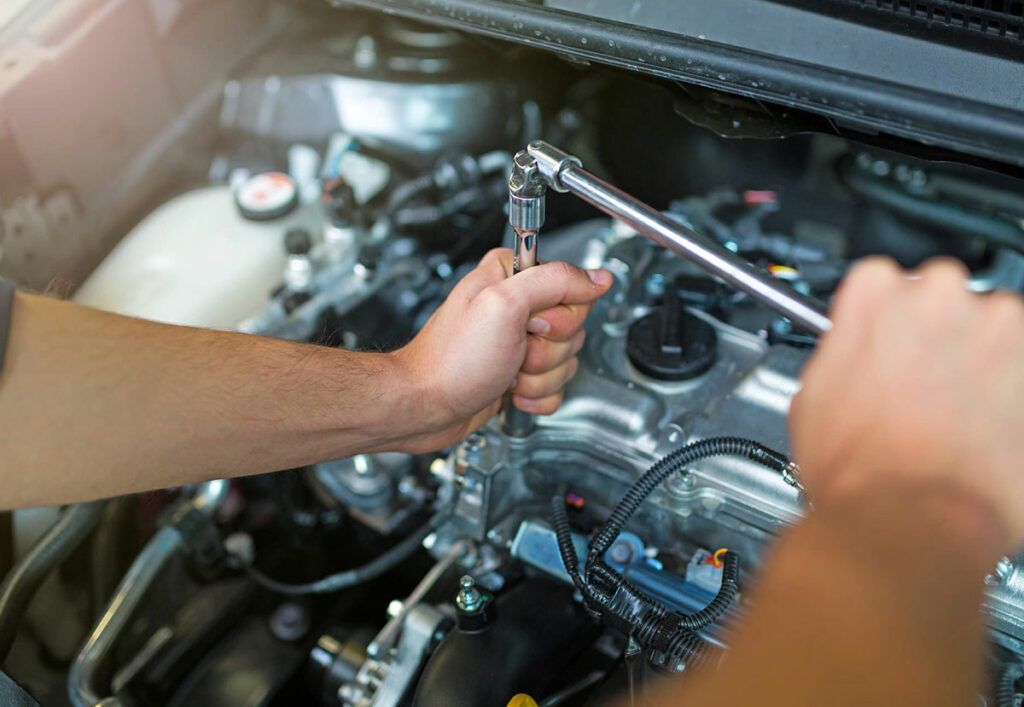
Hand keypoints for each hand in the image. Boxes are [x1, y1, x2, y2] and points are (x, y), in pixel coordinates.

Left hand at [392, 248, 611, 452]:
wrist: (424, 406)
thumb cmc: (451, 360)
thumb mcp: (505, 306)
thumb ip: (556, 282)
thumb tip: (597, 278)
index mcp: (514, 277)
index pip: (573, 290)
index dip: (557, 317)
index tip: (530, 325)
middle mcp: (519, 306)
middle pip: (574, 329)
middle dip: (546, 352)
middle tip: (513, 351)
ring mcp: (520, 342)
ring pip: (567, 362)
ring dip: (538, 377)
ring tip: (505, 372)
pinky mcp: (521, 372)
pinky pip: (556, 387)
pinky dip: (536, 396)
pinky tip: (510, 391)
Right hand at [791, 256, 1023, 545]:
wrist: (912, 518)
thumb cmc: (861, 468)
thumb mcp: (812, 398)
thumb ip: (840, 353)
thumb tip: (852, 356)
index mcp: (873, 292)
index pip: (881, 281)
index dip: (882, 322)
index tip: (885, 346)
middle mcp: (938, 294)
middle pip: (941, 295)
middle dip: (935, 334)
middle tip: (920, 384)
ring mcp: (996, 324)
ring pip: (992, 324)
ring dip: (979, 356)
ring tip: (956, 410)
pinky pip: (1023, 362)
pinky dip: (1011, 386)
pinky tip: (984, 424)